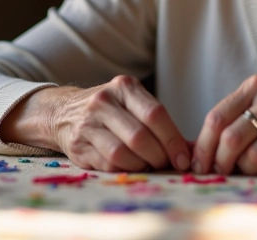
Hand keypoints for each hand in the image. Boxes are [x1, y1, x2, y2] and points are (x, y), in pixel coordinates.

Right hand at [0, 75, 191, 172]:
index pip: (155, 114)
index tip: (184, 158)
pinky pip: (108, 165)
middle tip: (167, 164)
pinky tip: (131, 166)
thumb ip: (160, 122)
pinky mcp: (78, 146)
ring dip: (142, 165)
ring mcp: (87, 124)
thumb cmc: (112, 110)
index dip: (172, 140)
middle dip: (159, 156)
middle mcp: (103, 102)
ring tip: (149, 165)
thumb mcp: (134, 103)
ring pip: (122, 153)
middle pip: (139, 136)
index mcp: (124, 87)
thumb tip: (192, 149)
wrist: (63, 112)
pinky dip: (125, 169)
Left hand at [191, 75, 256, 175]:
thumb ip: (248, 119)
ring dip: (225, 164)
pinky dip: (249, 168)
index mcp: (256, 85)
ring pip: (234, 141)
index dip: (201, 143)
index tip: (197, 163)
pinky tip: (254, 172)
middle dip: (207, 156)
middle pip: (218, 127)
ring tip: (228, 175)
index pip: (215, 115)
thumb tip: (212, 147)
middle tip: (207, 174)